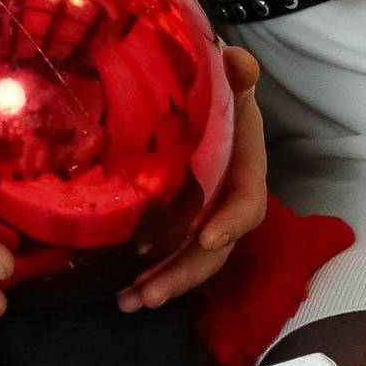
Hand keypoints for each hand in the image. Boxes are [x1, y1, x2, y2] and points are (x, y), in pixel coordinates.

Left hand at [115, 47, 267, 312]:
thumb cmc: (216, 88)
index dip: (231, 222)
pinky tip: (118, 291)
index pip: (247, 203)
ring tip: (130, 302)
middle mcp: (225, 200)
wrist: (201, 94)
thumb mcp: (228, 78)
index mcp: (243, 168)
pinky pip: (168, 253)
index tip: (207, 236)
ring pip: (190, 259)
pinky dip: (147, 275)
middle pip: (215, 248)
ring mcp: (201, 215)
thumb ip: (237, 73)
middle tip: (151, 293)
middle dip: (186, 273)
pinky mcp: (176, 220)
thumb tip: (239, 62)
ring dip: (163, 284)